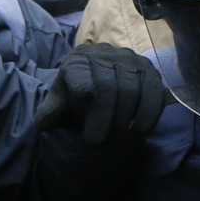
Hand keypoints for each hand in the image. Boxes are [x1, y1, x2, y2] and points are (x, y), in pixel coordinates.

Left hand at [38, 42, 165, 144]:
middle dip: (103, 121)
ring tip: (116, 142)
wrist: (98, 85)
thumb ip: (49, 113)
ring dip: (125, 121)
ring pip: (132, 90)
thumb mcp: (58, 106)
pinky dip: (149, 113)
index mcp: (77, 61)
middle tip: (97, 146)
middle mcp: (104, 54)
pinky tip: (140, 130)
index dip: (83, 91)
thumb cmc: (75, 99)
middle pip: (108, 87)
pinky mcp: (148, 69)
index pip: (80, 76)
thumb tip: (45, 122)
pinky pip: (154, 91)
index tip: (84, 108)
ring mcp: (129, 60)